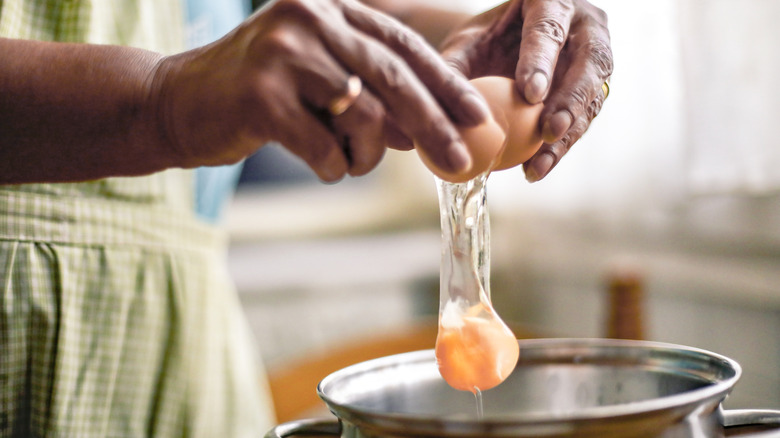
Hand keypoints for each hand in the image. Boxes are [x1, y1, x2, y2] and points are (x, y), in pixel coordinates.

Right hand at [153, 0, 491, 181]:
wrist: (178, 103)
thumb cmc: (258, 97)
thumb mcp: (319, 81)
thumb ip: (370, 93)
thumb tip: (427, 128)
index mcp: (329, 7)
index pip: (402, 46)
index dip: (445, 83)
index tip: (476, 116)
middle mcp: (308, 18)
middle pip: (393, 78)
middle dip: (433, 125)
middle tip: (460, 162)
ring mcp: (283, 52)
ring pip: (363, 114)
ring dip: (366, 154)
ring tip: (348, 162)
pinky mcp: (262, 95)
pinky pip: (326, 147)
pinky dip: (332, 168)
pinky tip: (321, 167)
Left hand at [439, 0, 612, 181]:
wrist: (506, 45)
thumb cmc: (485, 40)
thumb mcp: (466, 45)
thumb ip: (454, 68)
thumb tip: (436, 107)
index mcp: (549, 1)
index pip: (548, 29)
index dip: (542, 61)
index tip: (530, 94)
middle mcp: (583, 25)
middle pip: (589, 62)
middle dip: (570, 100)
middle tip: (548, 132)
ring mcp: (594, 57)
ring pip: (593, 95)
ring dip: (569, 133)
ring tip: (539, 163)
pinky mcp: (594, 89)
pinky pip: (584, 119)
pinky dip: (561, 147)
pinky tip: (536, 168)